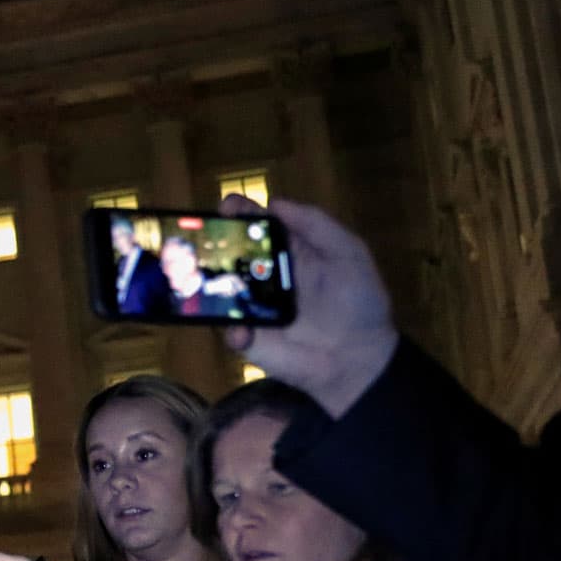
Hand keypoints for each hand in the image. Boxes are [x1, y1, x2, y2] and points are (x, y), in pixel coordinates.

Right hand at [219, 196, 399, 415]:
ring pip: (220, 290)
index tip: (226, 206)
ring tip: (199, 278)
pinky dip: (231, 330)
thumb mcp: (348, 253)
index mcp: (287, 253)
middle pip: (230, 254)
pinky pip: (229, 331)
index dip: (239, 213)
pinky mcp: (250, 340)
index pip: (256, 227)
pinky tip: (242, 330)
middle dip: (211, 244)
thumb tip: (274, 203)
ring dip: (206, 283)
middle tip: (201, 239)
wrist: (360, 357)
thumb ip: (316, 225)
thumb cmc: (358, 302)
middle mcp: (264, 277)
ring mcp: (253, 308)